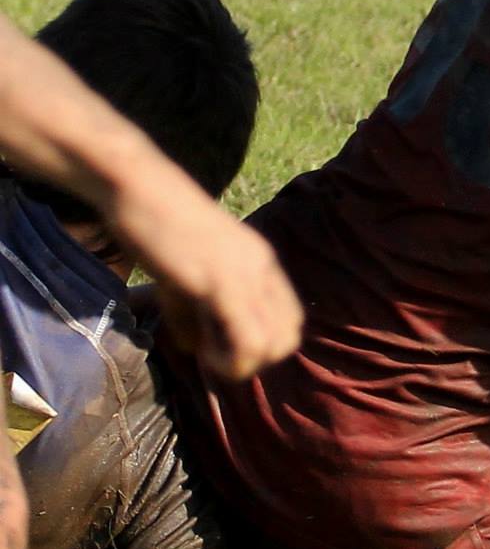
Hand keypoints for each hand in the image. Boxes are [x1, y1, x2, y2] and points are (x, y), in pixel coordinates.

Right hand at [110, 174, 301, 382]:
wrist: (138, 184)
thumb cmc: (153, 223)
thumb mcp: (183, 272)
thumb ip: (196, 311)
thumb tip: (196, 350)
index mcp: (261, 261)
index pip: (292, 318)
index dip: (262, 345)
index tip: (222, 344)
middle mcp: (263, 267)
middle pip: (290, 337)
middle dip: (255, 360)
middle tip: (215, 354)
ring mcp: (245, 273)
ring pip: (275, 344)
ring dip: (242, 364)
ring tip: (207, 354)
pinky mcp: (219, 280)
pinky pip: (247, 337)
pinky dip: (228, 359)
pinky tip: (202, 353)